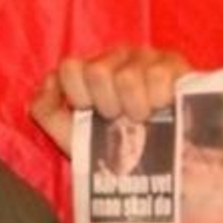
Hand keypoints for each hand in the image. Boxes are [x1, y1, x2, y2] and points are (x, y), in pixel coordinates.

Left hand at [30, 46, 190, 155]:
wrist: (168, 165)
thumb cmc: (120, 148)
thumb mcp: (74, 135)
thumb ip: (47, 110)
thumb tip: (47, 82)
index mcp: (91, 69)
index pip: (70, 68)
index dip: (79, 97)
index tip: (92, 114)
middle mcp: (118, 57)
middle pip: (97, 72)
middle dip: (108, 106)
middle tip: (121, 119)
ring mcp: (147, 57)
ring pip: (128, 77)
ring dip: (135, 108)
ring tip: (143, 118)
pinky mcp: (175, 63)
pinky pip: (158, 76)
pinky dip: (158, 100)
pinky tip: (163, 109)